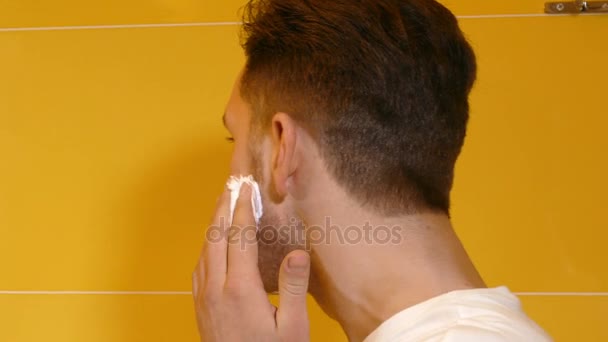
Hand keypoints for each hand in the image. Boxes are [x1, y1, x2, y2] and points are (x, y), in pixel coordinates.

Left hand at [192, 183, 310, 341]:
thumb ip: (293, 287)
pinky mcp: (200, 306)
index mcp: (240, 288)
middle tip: (232, 184)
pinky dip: (207, 244)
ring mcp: (204, 297)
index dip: (243, 209)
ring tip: (223, 203)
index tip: (247, 188)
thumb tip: (298, 251)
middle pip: (216, 236)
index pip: (239, 237)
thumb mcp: (293, 327)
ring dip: (214, 223)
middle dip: (224, 206)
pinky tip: (213, 241)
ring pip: (204, 249)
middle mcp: (216, 288)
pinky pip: (200, 265)